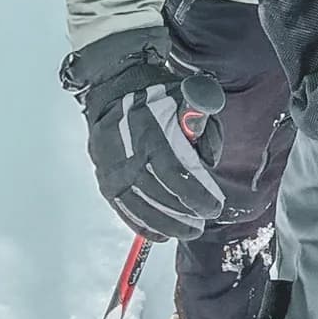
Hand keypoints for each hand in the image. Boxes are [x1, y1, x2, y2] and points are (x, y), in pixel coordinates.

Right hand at [63, 28, 231, 240]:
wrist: (114, 85)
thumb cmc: (158, 94)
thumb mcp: (189, 99)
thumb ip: (203, 130)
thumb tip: (208, 165)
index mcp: (151, 130)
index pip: (176, 172)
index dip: (196, 194)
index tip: (214, 207)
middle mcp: (127, 149)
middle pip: (158, 192)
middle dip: (183, 213)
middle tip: (201, 224)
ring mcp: (111, 165)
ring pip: (139, 204)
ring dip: (165, 223)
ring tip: (186, 232)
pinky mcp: (103, 175)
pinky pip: (122, 206)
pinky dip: (141, 223)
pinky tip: (160, 233)